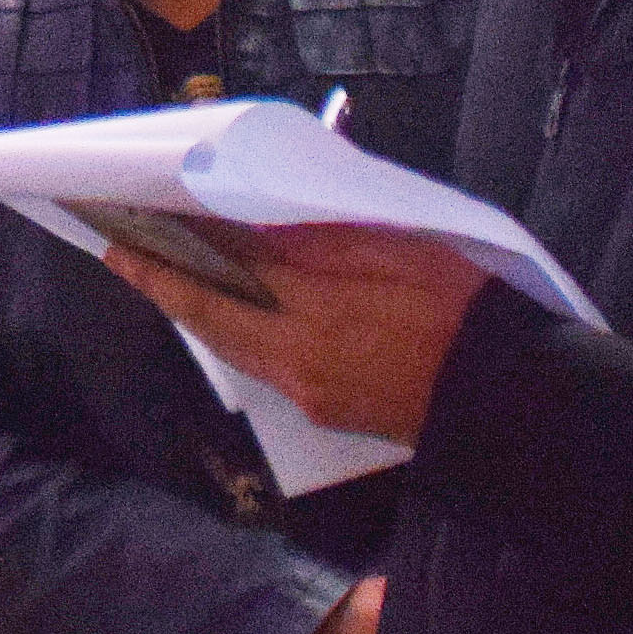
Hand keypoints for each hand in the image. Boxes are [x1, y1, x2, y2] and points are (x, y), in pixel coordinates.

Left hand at [101, 222, 494, 444]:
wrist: (507, 394)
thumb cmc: (460, 307)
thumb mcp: (392, 247)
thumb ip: (317, 238)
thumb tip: (252, 225)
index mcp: (314, 313)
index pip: (219, 277)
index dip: (170, 255)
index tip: (125, 233)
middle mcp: (297, 359)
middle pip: (210, 320)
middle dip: (164, 286)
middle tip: (124, 254)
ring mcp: (309, 391)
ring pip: (232, 346)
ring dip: (197, 311)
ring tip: (168, 275)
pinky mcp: (326, 408)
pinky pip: (261, 364)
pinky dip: (235, 332)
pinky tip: (232, 312)